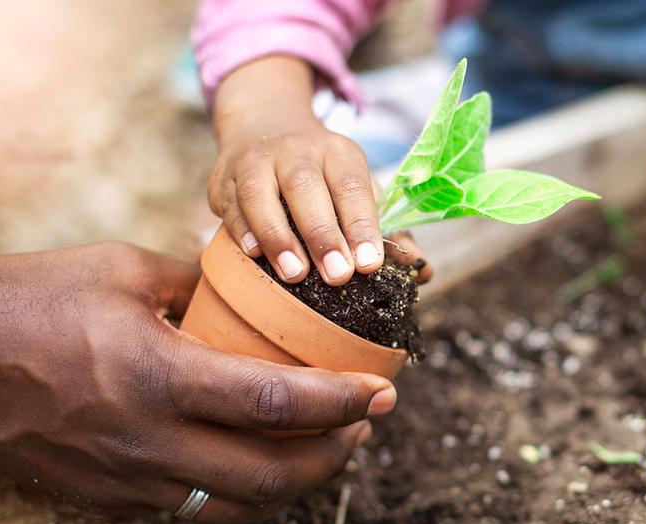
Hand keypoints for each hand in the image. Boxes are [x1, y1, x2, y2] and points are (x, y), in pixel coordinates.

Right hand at [0, 243, 396, 523]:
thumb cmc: (27, 298)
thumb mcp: (121, 268)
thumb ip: (197, 283)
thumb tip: (252, 286)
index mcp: (159, 378)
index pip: (279, 405)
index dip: (343, 402)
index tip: (383, 389)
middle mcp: (148, 443)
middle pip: (272, 475)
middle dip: (335, 454)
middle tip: (366, 423)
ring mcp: (125, 480)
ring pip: (236, 503)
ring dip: (294, 480)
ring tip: (325, 444)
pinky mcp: (104, 498)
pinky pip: (192, 506)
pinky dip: (239, 489)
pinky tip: (254, 459)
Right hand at [209, 56, 382, 285]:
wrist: (264, 126)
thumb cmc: (323, 175)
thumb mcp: (358, 188)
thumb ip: (388, 229)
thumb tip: (422, 270)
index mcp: (338, 152)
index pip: (352, 186)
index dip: (362, 224)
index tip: (371, 263)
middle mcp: (296, 150)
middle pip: (306, 189)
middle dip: (322, 235)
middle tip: (338, 276)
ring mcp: (256, 161)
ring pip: (261, 195)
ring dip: (278, 237)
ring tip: (295, 274)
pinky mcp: (223, 178)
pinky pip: (230, 204)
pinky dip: (242, 230)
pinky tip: (254, 254)